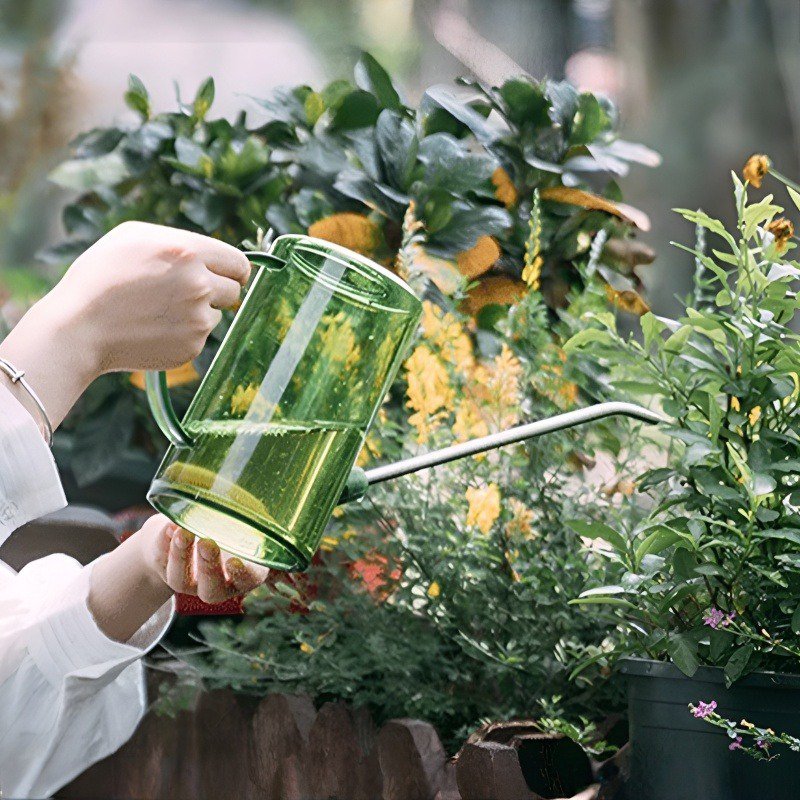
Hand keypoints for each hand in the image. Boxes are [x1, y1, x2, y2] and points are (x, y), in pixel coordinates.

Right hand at [47, 221, 251, 373]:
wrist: (80, 327)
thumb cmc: (101, 277)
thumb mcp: (134, 237)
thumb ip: (179, 242)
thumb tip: (209, 255)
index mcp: (188, 251)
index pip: (239, 263)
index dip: (234, 270)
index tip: (229, 276)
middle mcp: (200, 284)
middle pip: (234, 290)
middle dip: (217, 291)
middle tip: (187, 293)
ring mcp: (198, 318)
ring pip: (216, 314)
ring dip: (198, 312)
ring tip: (159, 311)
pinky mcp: (193, 346)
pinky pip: (200, 336)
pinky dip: (184, 334)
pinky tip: (154, 328)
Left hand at [141, 514, 269, 602]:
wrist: (195, 525)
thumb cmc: (230, 521)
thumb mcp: (245, 517)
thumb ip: (249, 514)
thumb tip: (258, 501)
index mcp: (245, 571)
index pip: (248, 579)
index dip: (242, 574)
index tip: (233, 561)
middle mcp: (218, 583)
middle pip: (212, 590)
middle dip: (208, 568)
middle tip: (206, 543)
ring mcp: (189, 581)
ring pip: (181, 580)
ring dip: (181, 555)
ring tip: (182, 530)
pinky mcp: (165, 569)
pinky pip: (161, 560)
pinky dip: (164, 542)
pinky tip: (169, 526)